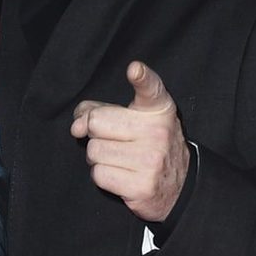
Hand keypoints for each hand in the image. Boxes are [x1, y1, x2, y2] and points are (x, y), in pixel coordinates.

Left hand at [71, 60, 189, 221]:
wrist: (178, 186)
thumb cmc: (147, 146)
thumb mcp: (133, 120)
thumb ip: (101, 111)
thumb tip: (77, 125)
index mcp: (158, 110)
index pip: (151, 89)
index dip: (142, 78)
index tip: (135, 69)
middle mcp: (158, 132)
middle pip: (97, 123)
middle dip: (96, 134)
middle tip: (113, 141)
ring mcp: (151, 160)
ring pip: (94, 151)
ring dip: (98, 157)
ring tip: (119, 160)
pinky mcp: (142, 186)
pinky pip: (98, 174)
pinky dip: (102, 175)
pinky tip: (120, 175)